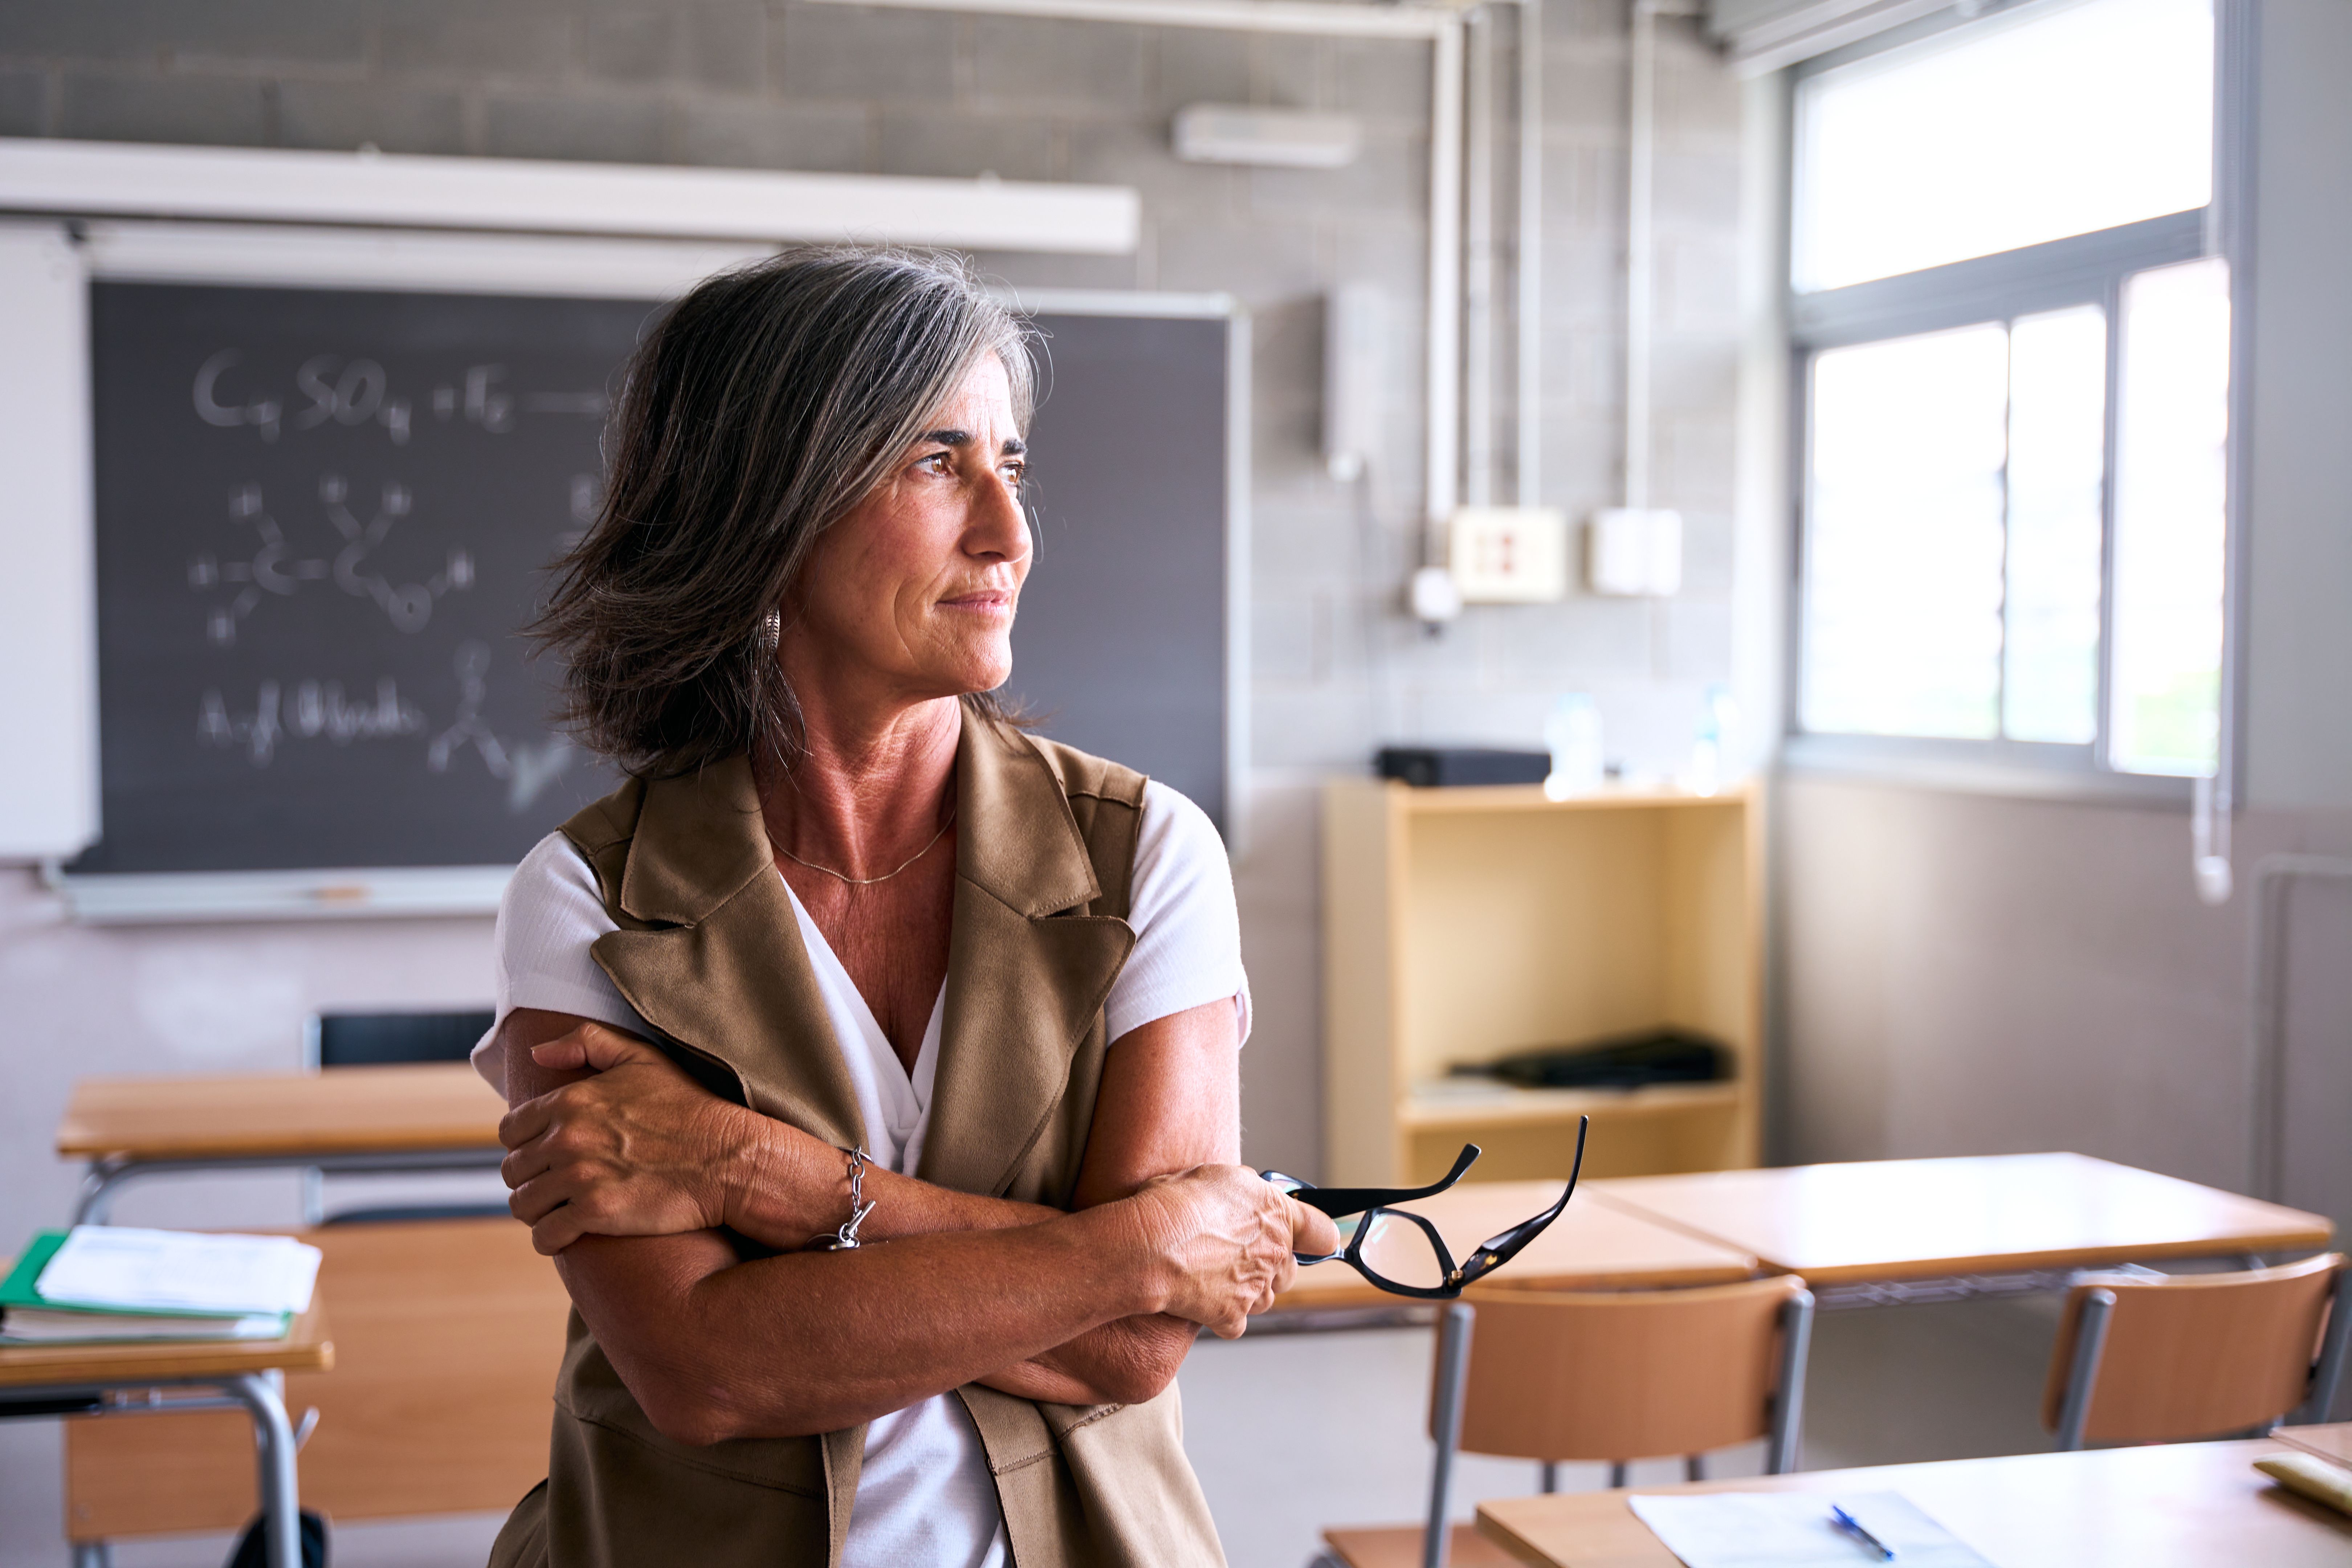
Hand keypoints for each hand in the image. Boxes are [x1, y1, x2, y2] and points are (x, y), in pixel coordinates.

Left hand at [499, 1024, 762, 1254]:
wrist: (728, 1157)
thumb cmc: (689, 1107)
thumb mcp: (642, 1058)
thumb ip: (586, 1042)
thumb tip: (537, 1053)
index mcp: (570, 1100)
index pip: (511, 1129)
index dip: (525, 1144)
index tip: (546, 1155)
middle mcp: (567, 1137)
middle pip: (513, 1169)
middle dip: (530, 1179)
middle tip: (555, 1187)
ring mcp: (579, 1177)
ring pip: (523, 1204)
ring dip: (538, 1212)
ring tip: (559, 1212)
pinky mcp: (596, 1214)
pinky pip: (545, 1236)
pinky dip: (550, 1240)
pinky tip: (568, 1235)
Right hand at [1124, 1166, 1341, 1339]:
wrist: (1150, 1245)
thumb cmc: (1176, 1204)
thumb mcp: (1218, 1176)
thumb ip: (1246, 1189)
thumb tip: (1247, 1195)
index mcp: (1276, 1215)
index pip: (1322, 1233)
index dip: (1317, 1238)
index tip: (1314, 1241)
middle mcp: (1274, 1254)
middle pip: (1289, 1270)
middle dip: (1270, 1265)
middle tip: (1237, 1254)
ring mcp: (1255, 1289)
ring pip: (1264, 1298)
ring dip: (1247, 1290)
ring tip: (1211, 1274)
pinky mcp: (1232, 1317)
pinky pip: (1235, 1321)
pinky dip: (1220, 1314)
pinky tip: (1199, 1296)